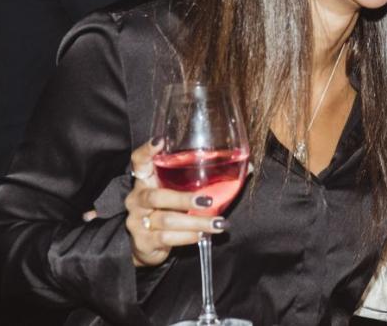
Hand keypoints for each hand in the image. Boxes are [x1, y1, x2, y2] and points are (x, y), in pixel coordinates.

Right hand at [124, 140, 225, 267]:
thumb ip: (208, 179)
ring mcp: (137, 221)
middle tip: (208, 201)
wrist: (150, 245)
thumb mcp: (183, 192)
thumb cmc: (172, 210)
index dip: (147, 150)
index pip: (139, 160)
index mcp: (147, 180)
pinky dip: (187, 236)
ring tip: (218, 223)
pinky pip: (166, 238)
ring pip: (167, 220)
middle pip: (156, 196)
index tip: (160, 141)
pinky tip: (201, 234)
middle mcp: (138, 198)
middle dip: (184, 199)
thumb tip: (248, 167)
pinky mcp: (143, 241)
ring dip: (195, 222)